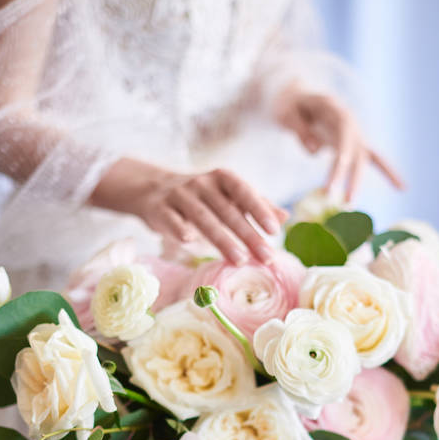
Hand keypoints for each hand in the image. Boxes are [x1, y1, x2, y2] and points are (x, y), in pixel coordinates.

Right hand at [92, 159, 286, 264]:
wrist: (153, 189)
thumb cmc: (201, 197)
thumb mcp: (228, 196)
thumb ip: (256, 205)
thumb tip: (285, 217)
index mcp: (222, 179)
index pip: (244, 192)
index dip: (259, 209)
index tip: (274, 230)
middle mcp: (201, 184)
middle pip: (228, 211)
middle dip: (249, 235)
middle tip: (267, 257)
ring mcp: (179, 196)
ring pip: (203, 219)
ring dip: (222, 240)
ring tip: (240, 260)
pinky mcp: (159, 209)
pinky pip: (172, 221)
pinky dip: (180, 230)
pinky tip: (191, 243)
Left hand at [275, 86, 403, 200]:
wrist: (297, 97)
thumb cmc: (290, 105)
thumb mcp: (287, 112)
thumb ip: (300, 129)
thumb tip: (316, 151)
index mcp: (334, 107)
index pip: (344, 130)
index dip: (344, 150)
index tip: (340, 167)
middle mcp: (349, 120)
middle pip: (356, 150)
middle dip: (352, 176)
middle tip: (345, 200)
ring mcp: (353, 133)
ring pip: (363, 158)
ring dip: (358, 182)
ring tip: (350, 203)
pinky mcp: (354, 143)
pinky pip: (374, 158)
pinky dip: (388, 172)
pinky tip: (402, 188)